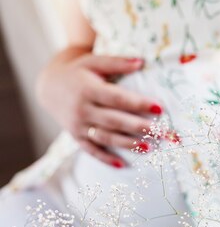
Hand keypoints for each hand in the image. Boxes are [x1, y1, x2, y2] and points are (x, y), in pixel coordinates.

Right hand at [36, 48, 162, 166]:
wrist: (50, 86)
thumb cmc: (79, 72)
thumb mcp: (94, 61)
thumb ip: (117, 62)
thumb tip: (142, 61)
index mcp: (88, 89)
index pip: (117, 99)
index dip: (138, 104)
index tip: (159, 108)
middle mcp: (82, 109)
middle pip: (115, 120)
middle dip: (140, 127)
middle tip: (163, 133)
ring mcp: (78, 125)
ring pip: (105, 137)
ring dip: (128, 144)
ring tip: (149, 147)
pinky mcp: (76, 136)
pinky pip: (91, 150)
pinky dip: (106, 158)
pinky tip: (122, 165)